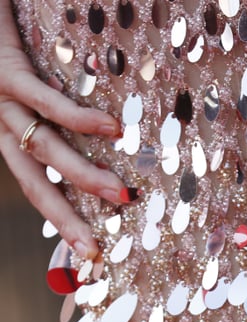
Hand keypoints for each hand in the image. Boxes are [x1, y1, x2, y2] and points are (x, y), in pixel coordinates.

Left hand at [0, 0, 126, 257]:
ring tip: (122, 195)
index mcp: (8, 132)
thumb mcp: (38, 80)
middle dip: (65, 219)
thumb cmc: (12, 31)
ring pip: (44, 149)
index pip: (37, 185)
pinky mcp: (4, 67)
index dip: (60, 219)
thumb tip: (115, 140)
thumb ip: (63, 112)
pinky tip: (112, 130)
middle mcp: (0, 123)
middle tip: (94, 250)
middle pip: (35, 183)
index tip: (87, 252)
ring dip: (84, 176)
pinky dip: (80, 119)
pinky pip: (45, 101)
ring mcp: (0, 98)